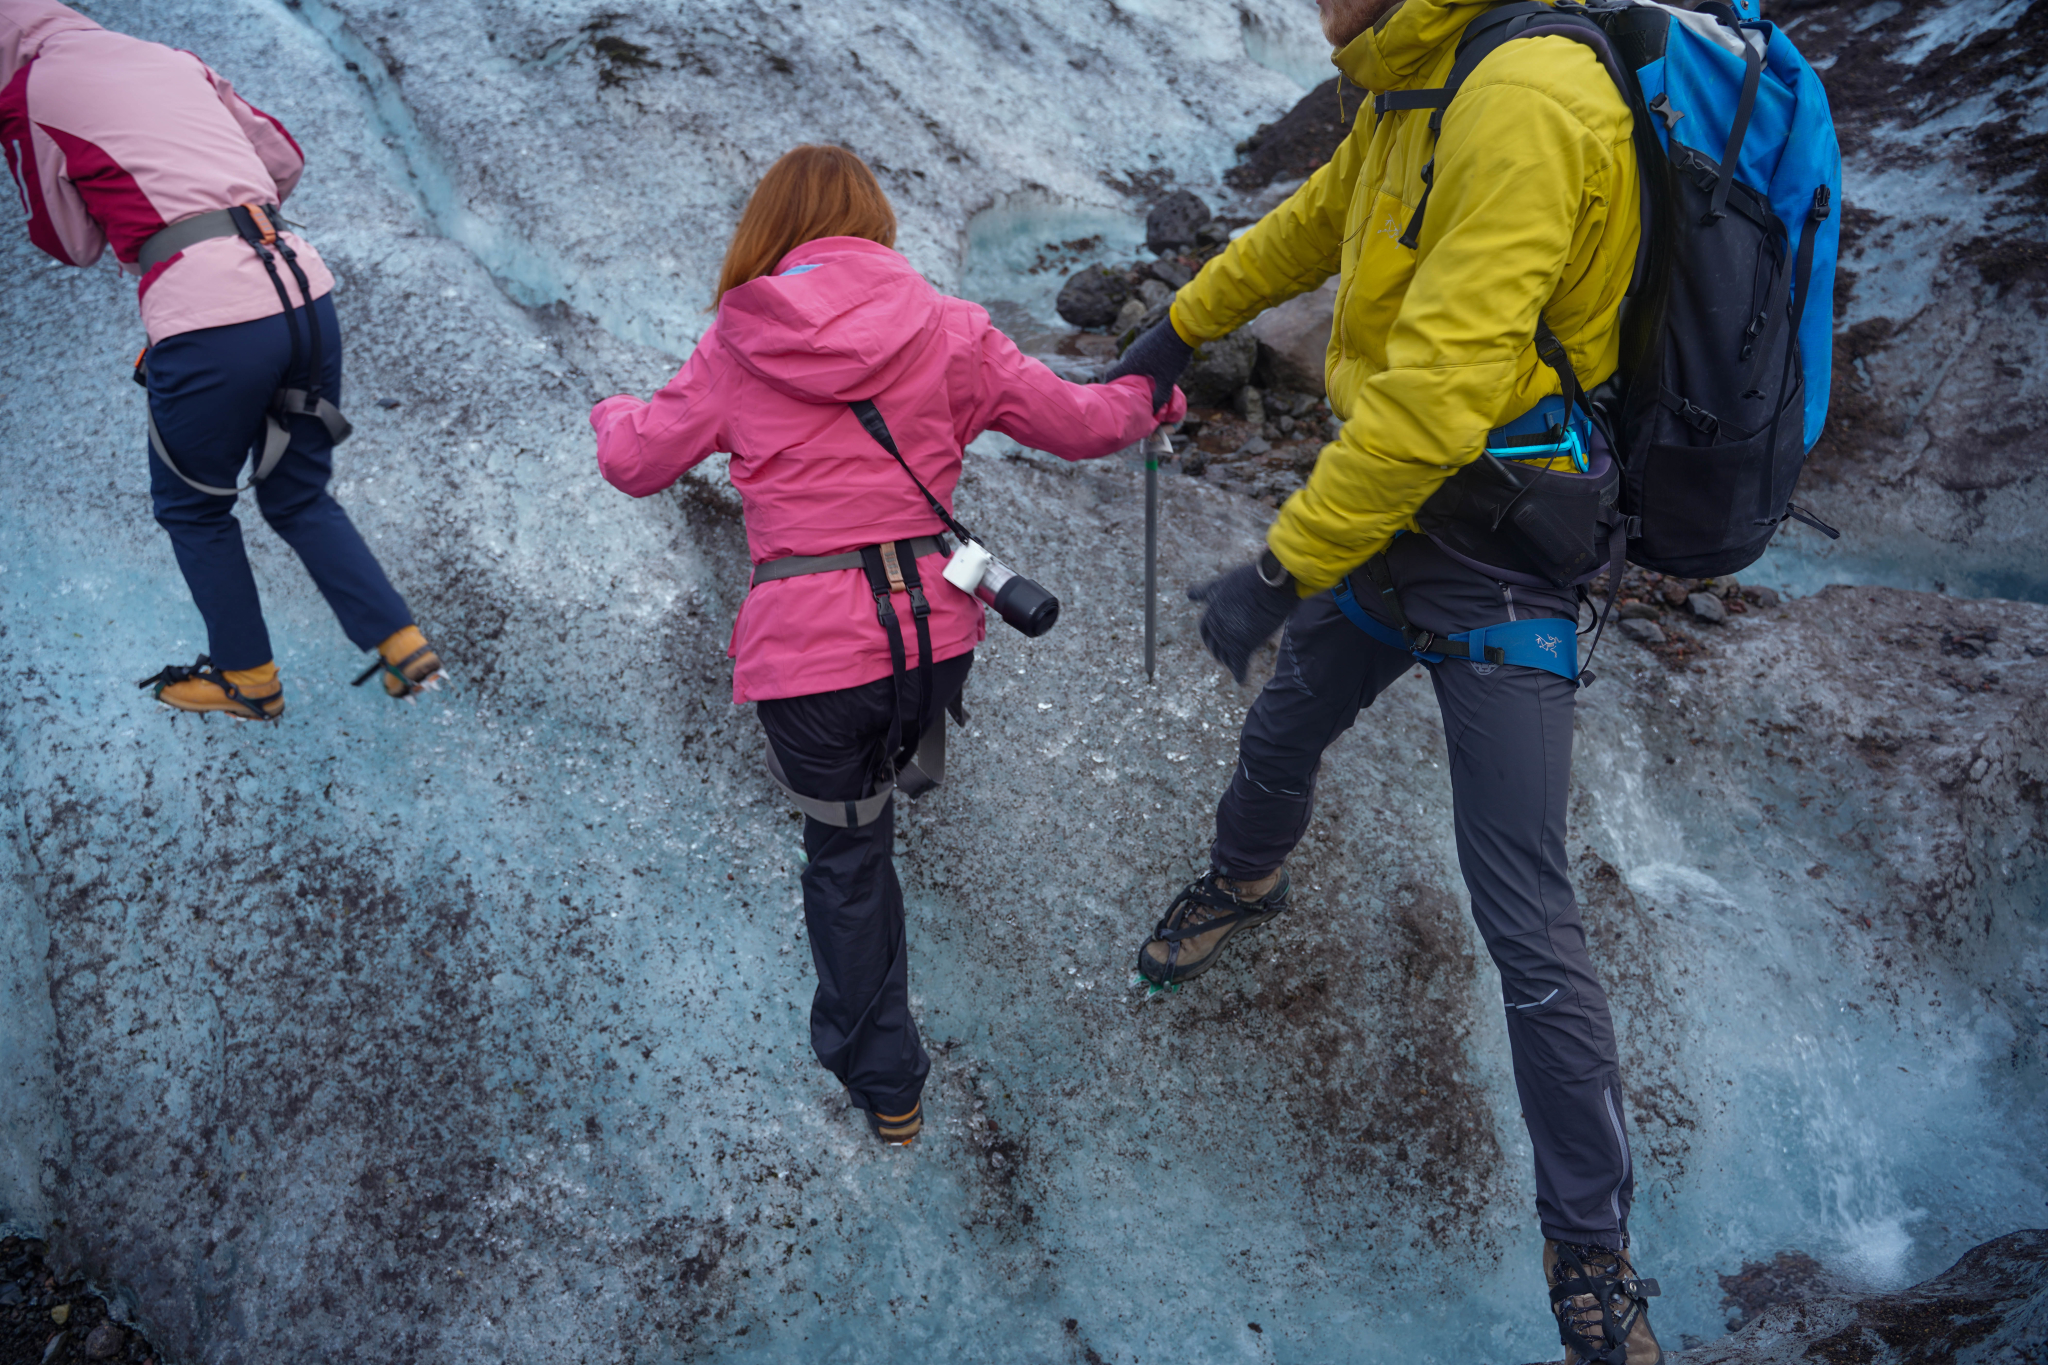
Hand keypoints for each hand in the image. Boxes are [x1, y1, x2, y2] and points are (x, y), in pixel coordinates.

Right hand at [1104, 317, 1194, 410]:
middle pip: (1123, 371)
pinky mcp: (1147, 341)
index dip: (1110, 386)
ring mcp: (1138, 345)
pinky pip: (1141, 356)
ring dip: (1136, 374)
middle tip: (1132, 395)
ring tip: (1144, 385)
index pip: (1112, 375)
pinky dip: (1143, 366)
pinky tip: (1154, 371)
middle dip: (1126, 383)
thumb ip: (1160, 397)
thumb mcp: (1167, 379)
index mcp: (1131, 363)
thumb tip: (1154, 412)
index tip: (1113, 396)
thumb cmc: (1172, 355)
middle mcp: (1131, 353)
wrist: (1181, 327)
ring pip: (1133, 363)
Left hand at [1187, 552, 1299, 683]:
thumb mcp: (1221, 583)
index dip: (1210, 636)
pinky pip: (1239, 665)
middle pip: (1214, 645)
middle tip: (1225, 656)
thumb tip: (1188, 594)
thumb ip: (1205, 591)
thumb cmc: (1248, 580)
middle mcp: (1216, 628)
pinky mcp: (1244, 645)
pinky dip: (1240, 674)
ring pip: (1226, 656)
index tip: (1215, 640)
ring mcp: (1229, 638)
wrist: (1268, 584)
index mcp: (1211, 613)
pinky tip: (1241, 681)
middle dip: (1219, 651)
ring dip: (1229, 662)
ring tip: (1235, 666)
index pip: (1205, 630)